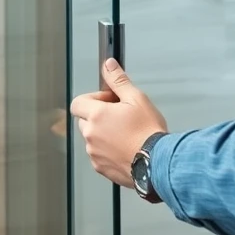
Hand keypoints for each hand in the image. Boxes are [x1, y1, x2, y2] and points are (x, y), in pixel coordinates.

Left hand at [70, 59, 168, 187]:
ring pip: (92, 138)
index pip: (78, 102)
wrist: (157, 163)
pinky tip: (125, 147)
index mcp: (96, 115)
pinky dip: (108, 150)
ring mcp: (94, 153)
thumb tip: (108, 66)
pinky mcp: (101, 168)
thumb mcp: (136, 98)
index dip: (93, 98)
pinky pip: (98, 154)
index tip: (109, 101)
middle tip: (120, 116)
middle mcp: (91, 135)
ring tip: (126, 134)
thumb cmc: (148, 133)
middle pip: (85, 120)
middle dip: (98, 116)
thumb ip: (118, 80)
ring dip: (103, 134)